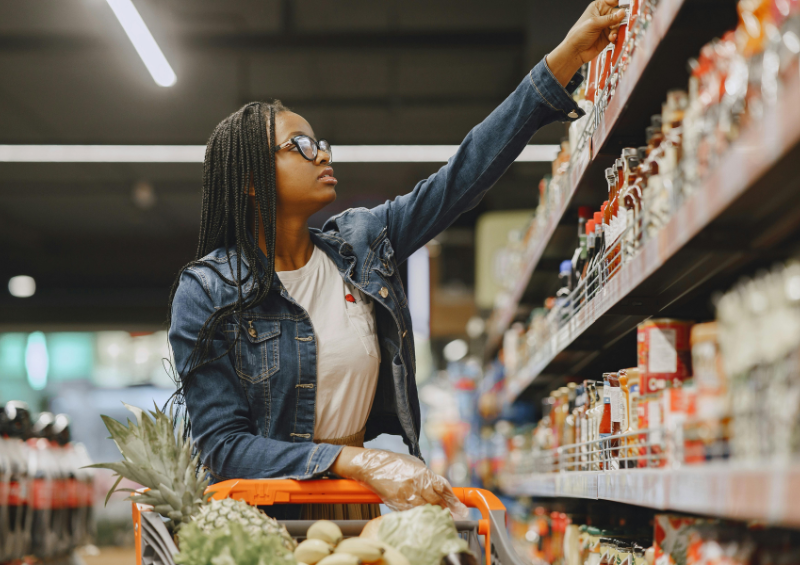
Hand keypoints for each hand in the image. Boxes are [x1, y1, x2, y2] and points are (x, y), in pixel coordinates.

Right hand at [333, 447, 468, 517]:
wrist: (372, 465)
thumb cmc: (394, 463)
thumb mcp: (414, 464)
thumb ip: (427, 476)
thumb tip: (440, 488)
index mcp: (423, 472)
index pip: (443, 487)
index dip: (453, 499)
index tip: (460, 507)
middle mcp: (416, 482)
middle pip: (436, 500)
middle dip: (444, 508)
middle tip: (450, 515)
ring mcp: (406, 493)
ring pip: (425, 508)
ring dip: (432, 513)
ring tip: (437, 517)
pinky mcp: (396, 501)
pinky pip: (411, 512)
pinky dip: (418, 514)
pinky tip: (421, 516)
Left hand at [546, 0, 625, 85]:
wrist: (575, 52)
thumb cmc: (578, 35)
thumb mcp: (594, 23)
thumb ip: (609, 19)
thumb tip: (622, 13)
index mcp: (598, 7)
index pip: (613, 0)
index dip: (621, 2)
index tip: (626, 6)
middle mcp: (603, 15)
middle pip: (619, 13)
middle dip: (620, 19)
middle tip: (618, 24)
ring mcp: (606, 26)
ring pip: (619, 24)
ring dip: (617, 30)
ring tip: (611, 35)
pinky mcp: (608, 35)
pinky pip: (617, 33)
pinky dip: (616, 36)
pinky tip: (611, 39)